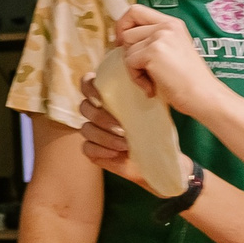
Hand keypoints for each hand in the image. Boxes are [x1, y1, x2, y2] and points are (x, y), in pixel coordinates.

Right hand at [77, 84, 192, 192]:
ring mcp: (92, 132)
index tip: (101, 99)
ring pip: (86, 129)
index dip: (89, 89)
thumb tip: (145, 85)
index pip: (86, 84)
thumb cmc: (155, 129)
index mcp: (107, 97)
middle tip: (123, 129)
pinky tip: (116, 153)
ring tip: (126, 144)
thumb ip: (145, 94)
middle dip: (102, 118)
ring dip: (105, 137)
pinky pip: (87, 148)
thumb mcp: (154, 109)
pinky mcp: (92, 151)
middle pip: (84, 108)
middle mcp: (96, 112)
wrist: (159, 157)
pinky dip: (101, 150)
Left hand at [116, 5, 226, 116]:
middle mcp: (166, 26)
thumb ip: (153, 39)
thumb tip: (122, 40)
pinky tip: (152, 87)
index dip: (123, 25)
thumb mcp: (174, 49)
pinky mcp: (153, 52)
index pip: (136, 10)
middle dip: (129, 54)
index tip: (121, 42)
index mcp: (172, 23)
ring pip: (127, 50)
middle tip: (143, 70)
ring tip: (152, 80)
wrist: (203, 95)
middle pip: (127, 33)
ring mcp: (160, 37)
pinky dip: (137, 78)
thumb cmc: (188, 80)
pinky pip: (129, 63)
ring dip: (134, 69)